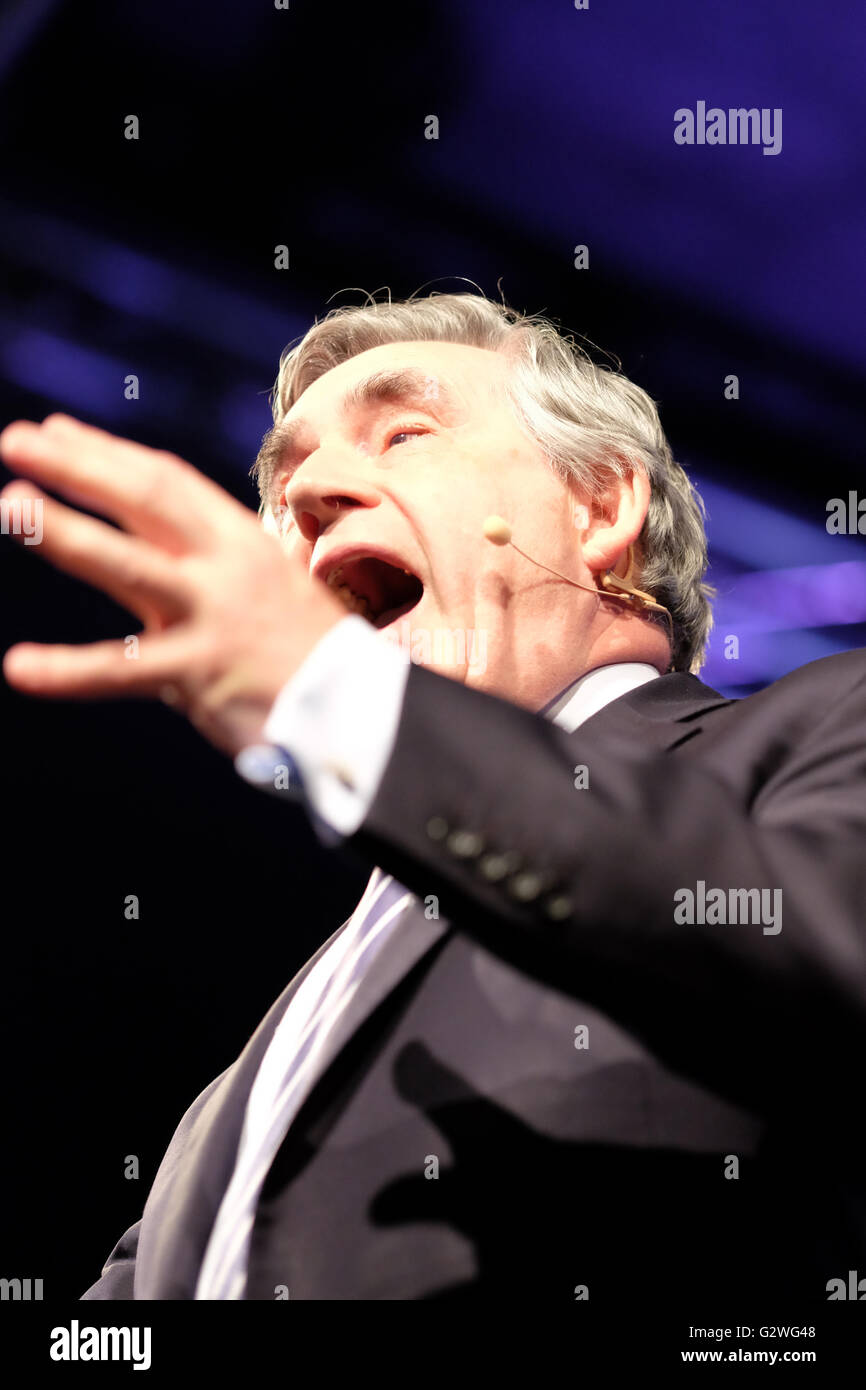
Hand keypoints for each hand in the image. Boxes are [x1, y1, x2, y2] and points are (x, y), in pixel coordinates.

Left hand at [0, 414, 346, 755]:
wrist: (360, 710)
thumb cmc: (311, 650)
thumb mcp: (271, 584)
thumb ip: (217, 561)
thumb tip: (169, 534)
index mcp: (242, 542)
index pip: (166, 483)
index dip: (107, 455)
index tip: (55, 433)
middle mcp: (224, 568)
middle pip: (144, 503)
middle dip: (78, 468)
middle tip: (17, 441)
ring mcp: (210, 618)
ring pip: (127, 566)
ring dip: (64, 532)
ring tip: (11, 505)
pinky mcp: (197, 675)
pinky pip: (122, 670)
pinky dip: (68, 672)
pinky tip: (18, 668)